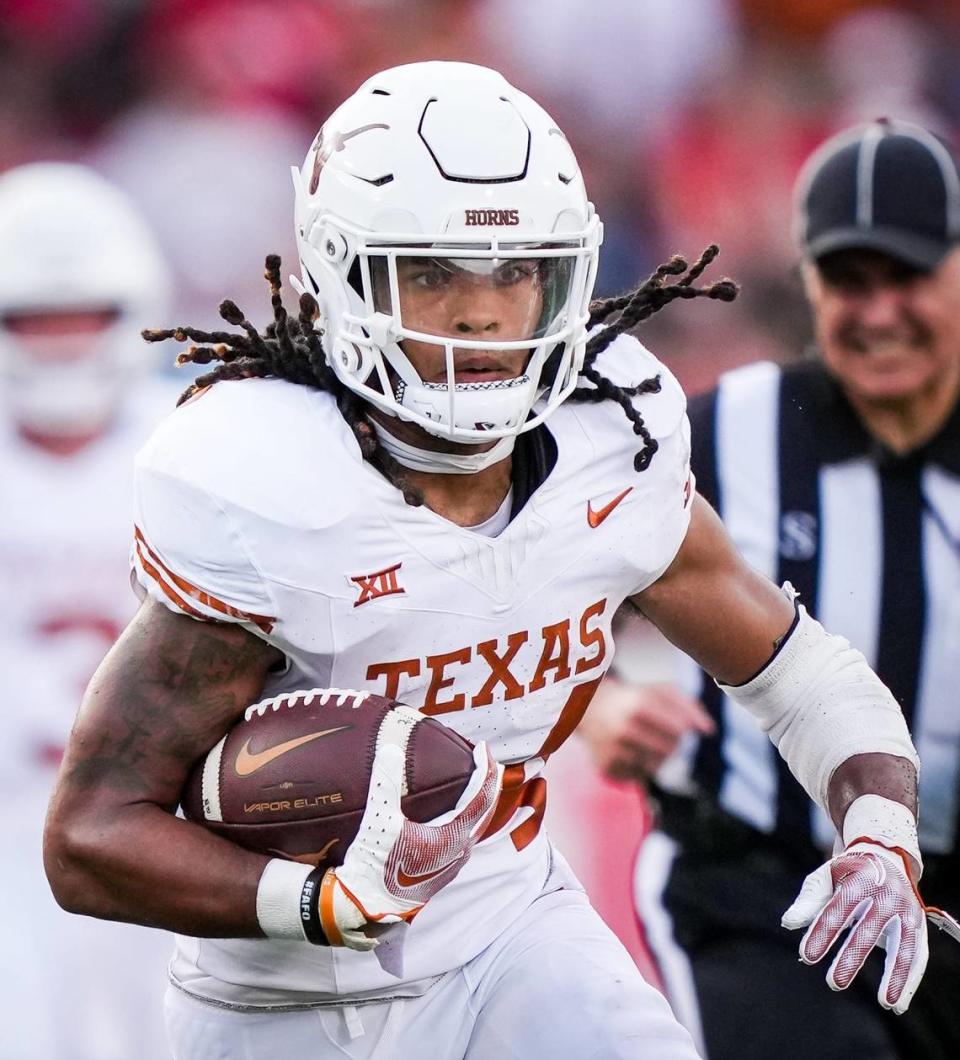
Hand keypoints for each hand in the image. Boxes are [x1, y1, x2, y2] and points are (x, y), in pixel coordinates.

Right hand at [319, 739, 502, 950]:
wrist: (368, 905)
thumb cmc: (375, 865)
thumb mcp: (378, 820)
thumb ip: (385, 782)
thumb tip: (390, 749)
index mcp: (453, 837)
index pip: (481, 797)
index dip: (485, 768)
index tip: (482, 747)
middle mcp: (461, 849)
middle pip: (485, 808)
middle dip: (487, 780)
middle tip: (482, 756)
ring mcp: (454, 861)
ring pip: (477, 823)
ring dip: (479, 799)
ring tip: (473, 778)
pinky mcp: (444, 868)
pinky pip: (466, 833)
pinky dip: (468, 813)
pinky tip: (454, 808)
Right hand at [578, 677, 714, 782]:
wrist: (590, 708)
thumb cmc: (635, 698)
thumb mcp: (660, 691)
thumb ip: (690, 706)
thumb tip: (710, 731)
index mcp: (640, 705)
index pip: (681, 729)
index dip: (683, 729)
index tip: (677, 724)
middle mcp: (624, 728)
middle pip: (671, 750)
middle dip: (673, 744)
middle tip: (662, 733)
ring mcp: (613, 750)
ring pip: (657, 766)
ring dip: (659, 756)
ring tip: (646, 740)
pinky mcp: (606, 767)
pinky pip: (639, 777)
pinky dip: (641, 766)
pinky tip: (631, 750)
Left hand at [782, 841, 934, 1012]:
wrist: (887, 856)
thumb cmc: (849, 873)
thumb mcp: (825, 879)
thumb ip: (808, 902)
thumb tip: (788, 923)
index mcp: (858, 879)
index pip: (837, 909)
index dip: (822, 933)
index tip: (807, 955)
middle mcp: (886, 894)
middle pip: (868, 930)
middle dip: (852, 957)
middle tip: (834, 983)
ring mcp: (906, 910)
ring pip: (904, 946)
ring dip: (896, 976)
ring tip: (886, 1003)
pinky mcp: (919, 924)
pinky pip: (918, 955)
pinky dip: (909, 980)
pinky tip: (897, 1004)